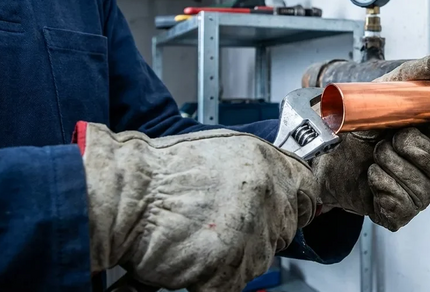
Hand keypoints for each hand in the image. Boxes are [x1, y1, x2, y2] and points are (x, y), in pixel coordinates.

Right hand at [77, 123, 317, 291]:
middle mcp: (267, 195)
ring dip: (234, 256)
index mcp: (265, 162)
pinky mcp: (230, 266)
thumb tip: (273, 185)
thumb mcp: (218, 151)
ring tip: (198, 237)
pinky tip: (191, 258)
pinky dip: (210, 278)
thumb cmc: (157, 174)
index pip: (306, 187)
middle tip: (222, 226)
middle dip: (259, 232)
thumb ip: (253, 170)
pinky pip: (232, 282)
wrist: (122, 196)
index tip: (290, 209)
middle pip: (284, 227)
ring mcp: (252, 232)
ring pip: (259, 259)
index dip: (296, 202)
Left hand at [312, 54, 429, 230]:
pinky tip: (371, 177)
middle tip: (389, 138)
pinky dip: (380, 185)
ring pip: (421, 188)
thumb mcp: (385, 93)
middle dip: (409, 148)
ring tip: (376, 156)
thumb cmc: (359, 125)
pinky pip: (401, 205)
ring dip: (389, 165)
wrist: (325, 151)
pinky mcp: (400, 213)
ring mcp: (420, 194)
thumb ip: (415, 76)